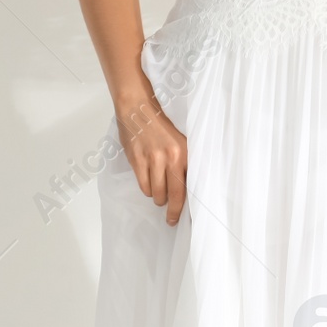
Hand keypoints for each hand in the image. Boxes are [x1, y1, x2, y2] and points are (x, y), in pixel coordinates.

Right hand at [116, 92, 187, 225]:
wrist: (137, 109)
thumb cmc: (160, 127)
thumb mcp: (181, 143)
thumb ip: (185, 164)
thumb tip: (189, 189)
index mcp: (184, 154)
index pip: (188, 186)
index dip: (185, 206)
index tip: (184, 217)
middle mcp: (170, 157)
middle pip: (173, 195)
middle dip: (171, 210)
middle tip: (170, 218)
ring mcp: (152, 159)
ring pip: (156, 193)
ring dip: (158, 197)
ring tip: (159, 193)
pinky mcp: (137, 160)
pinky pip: (143, 186)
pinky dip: (147, 189)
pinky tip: (149, 184)